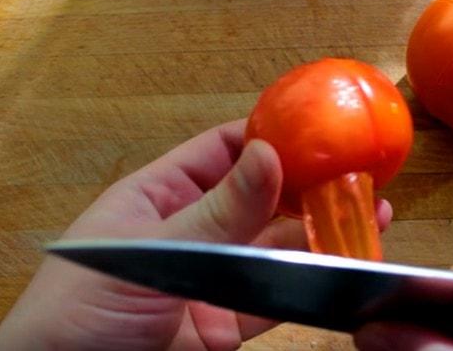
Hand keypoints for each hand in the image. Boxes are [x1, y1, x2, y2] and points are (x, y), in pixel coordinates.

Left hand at [0, 119, 392, 350]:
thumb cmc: (81, 307)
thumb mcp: (150, 251)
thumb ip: (217, 211)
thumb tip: (271, 154)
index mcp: (159, 197)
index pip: (219, 152)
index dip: (265, 136)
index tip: (317, 128)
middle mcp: (193, 231)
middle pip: (258, 198)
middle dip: (306, 185)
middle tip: (358, 172)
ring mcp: (212, 279)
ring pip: (274, 247)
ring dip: (318, 231)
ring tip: (370, 211)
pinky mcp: (226, 324)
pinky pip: (274, 298)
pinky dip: (308, 282)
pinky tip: (341, 263)